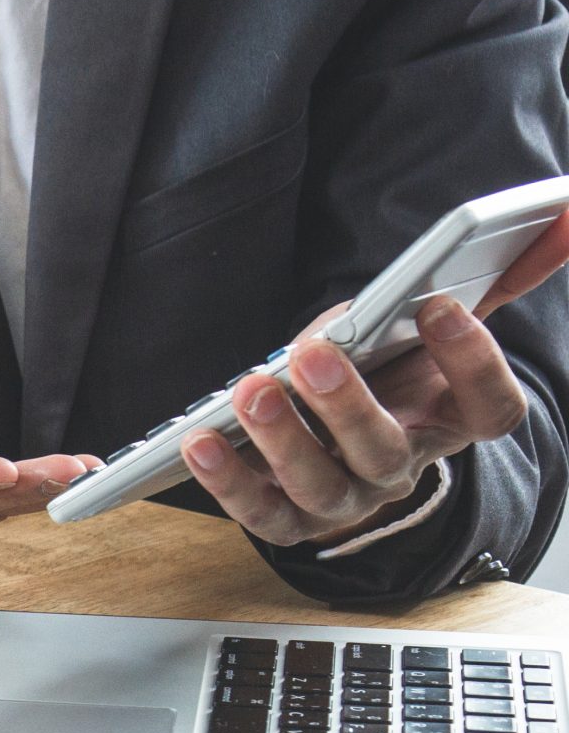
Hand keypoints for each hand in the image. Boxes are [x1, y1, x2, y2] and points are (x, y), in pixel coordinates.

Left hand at [181, 217, 568, 545]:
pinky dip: (228, 481)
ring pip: (323, 486)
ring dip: (284, 440)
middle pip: (388, 450)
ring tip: (250, 389)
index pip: (491, 409)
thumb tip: (564, 213)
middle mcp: (401, 468)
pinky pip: (260, 513)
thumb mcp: (437, 325)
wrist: (342, 445)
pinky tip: (199, 439)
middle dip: (350, 403)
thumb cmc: (390, 368)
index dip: (472, 362)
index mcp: (450, 421)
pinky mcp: (288, 519)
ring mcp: (345, 500)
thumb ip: (501, 273)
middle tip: (313, 352)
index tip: (438, 305)